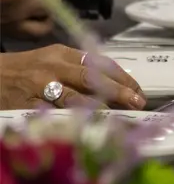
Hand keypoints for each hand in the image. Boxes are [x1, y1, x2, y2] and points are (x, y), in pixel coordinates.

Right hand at [0, 45, 145, 109]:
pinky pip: (54, 116)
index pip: (100, 63)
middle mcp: (53, 68)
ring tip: (120, 118)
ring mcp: (40, 87)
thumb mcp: (52, 61)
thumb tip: (115, 85)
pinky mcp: (27, 106)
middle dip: (118, 91)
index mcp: (63, 54)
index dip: (122, 78)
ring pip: (76, 99)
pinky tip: (89, 129)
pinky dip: (73, 122)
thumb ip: (79, 69)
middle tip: (137, 102)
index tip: (138, 90)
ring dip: (100, 110)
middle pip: (92, 79)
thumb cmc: (25, 70)